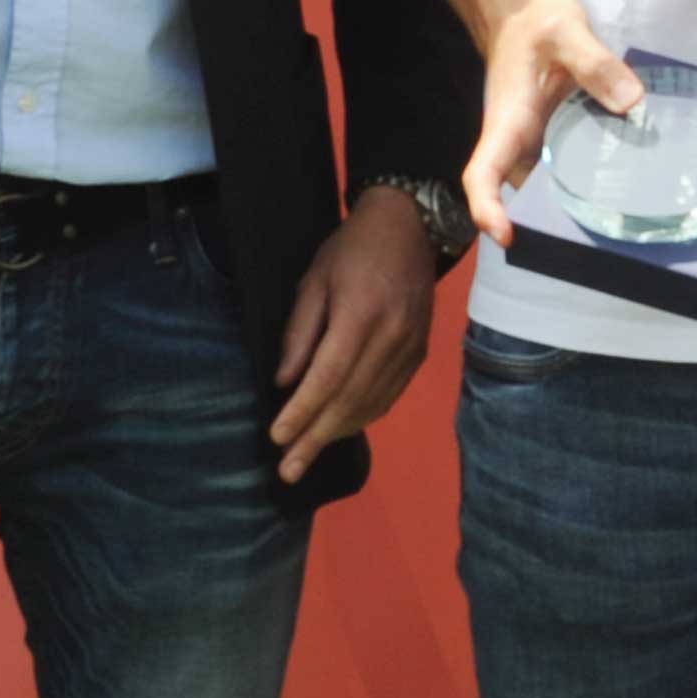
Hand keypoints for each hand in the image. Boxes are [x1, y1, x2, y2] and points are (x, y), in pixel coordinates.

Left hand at [269, 194, 438, 482]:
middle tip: (287, 469)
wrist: (409, 227)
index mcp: (361, 315)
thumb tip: (285, 383)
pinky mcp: (420, 353)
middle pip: (350, 400)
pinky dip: (363, 417)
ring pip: (371, 404)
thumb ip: (300, 332)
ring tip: (307, 456)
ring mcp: (411, 347)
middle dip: (315, 438)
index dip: (302, 412)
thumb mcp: (314, 280)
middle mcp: (391, 337)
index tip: (277, 437)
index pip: (328, 377)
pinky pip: (390, 396)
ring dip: (337, 434)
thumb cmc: (351, 249)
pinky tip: (340, 429)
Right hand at [464, 0, 640, 249]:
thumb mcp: (566, 29)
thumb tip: (632, 103)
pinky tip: (636, 192)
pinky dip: (595, 185)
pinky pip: (574, 172)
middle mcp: (520, 145)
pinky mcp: (561, 142)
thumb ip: (595, 63)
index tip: (506, 235)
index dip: (488, 208)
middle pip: (520, 197)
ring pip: (551, 190)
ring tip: (623, 230)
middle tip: (593, 247)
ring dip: (576, 211)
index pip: (483, 174)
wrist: (525, 17)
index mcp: (508, 123)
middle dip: (547, 226)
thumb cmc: (536, 23)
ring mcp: (540, 147)